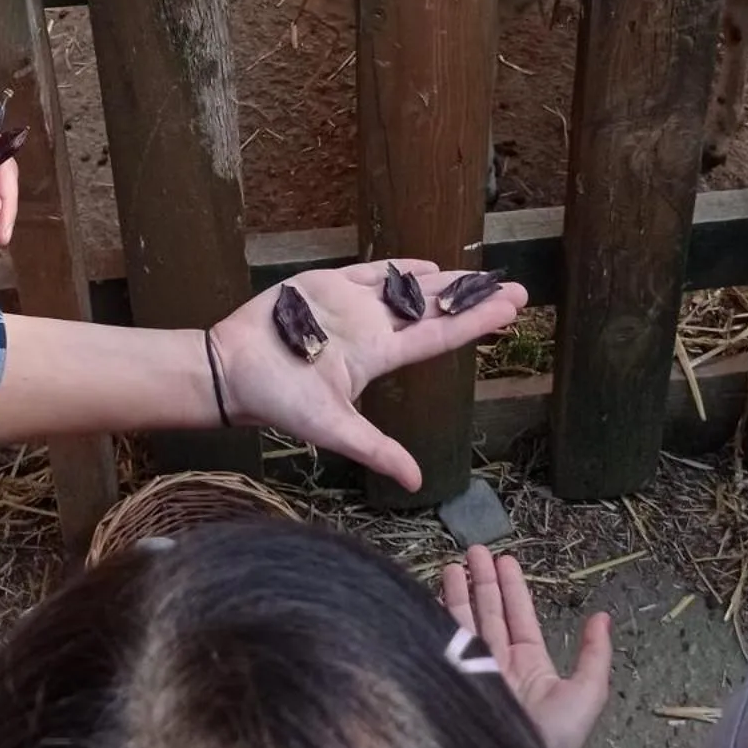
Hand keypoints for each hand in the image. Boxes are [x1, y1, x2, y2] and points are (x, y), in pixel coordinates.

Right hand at [209, 262, 526, 490]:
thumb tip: (417, 481)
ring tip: (478, 272)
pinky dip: (398, 268)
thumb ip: (376, 449)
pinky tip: (423, 265)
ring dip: (443, 282)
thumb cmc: (279, 400)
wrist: (232, 369)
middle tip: (515, 289)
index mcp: (379, 356)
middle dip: (472, 299)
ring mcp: (351, 306)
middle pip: (433, 309)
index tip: (510, 309)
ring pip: (408, 289)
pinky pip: (370, 273)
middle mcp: (372, 329)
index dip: (475, 322)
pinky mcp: (326, 285)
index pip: (438, 335)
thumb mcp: (333, 428)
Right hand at [442, 546, 611, 747]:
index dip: (512, 589)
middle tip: (473, 549)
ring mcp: (475, 671)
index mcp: (531, 665)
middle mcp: (500, 664)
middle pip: (489, 613)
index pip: (519, 617)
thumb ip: (595, 653)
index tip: (504, 560)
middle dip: (482, 581)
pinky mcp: (455, 678)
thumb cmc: (558, 736)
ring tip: (452, 565)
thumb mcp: (587, 692)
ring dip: (459, 593)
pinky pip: (447, 643)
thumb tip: (603, 616)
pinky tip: (434, 597)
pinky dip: (440, 619)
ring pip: (465, 623)